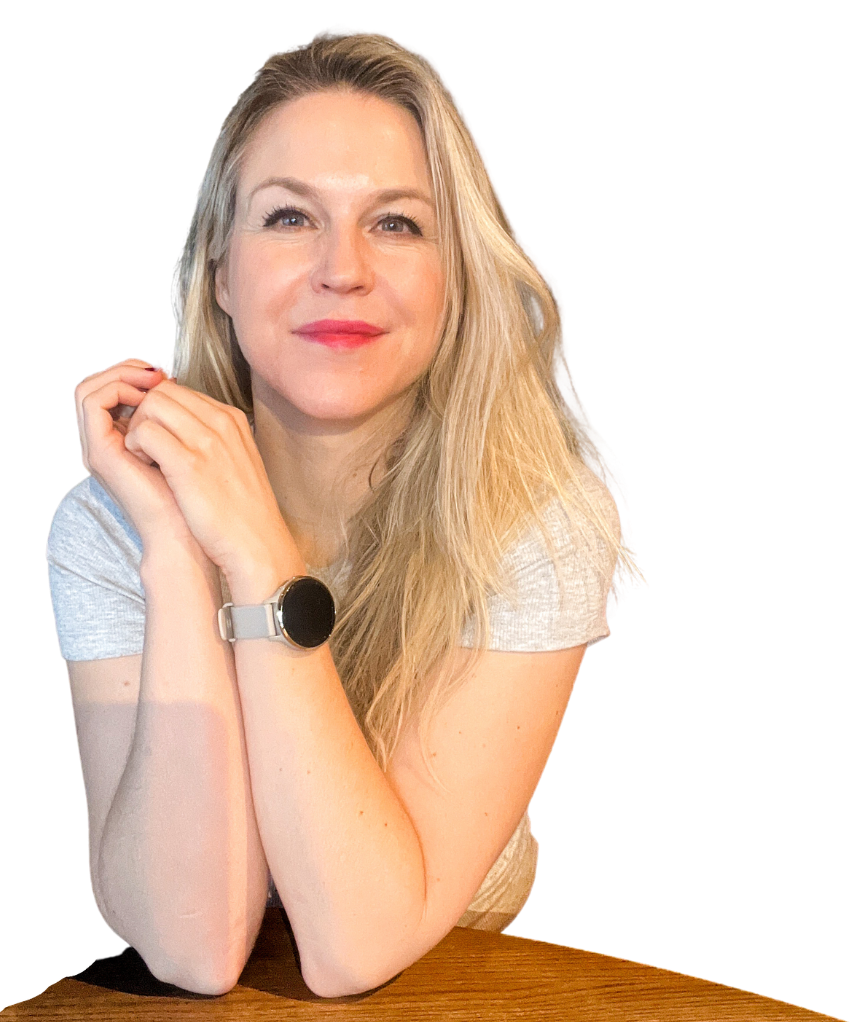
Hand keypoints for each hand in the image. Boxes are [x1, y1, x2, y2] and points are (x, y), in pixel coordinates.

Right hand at [74, 357, 196, 548]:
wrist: (189, 535)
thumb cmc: (197, 497)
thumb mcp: (187, 445)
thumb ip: (175, 417)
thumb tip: (174, 381)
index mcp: (123, 440)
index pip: (113, 390)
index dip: (137, 374)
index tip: (171, 376)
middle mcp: (105, 443)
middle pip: (96, 385)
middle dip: (127, 369)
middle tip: (159, 372)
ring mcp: (98, 448)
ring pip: (88, 389)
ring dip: (121, 374)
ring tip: (154, 381)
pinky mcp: (99, 453)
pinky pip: (92, 402)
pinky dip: (118, 389)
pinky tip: (148, 397)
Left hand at [122, 376, 295, 583]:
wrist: (257, 545)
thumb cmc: (243, 512)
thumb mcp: (238, 462)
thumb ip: (215, 439)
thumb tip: (184, 427)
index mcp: (233, 420)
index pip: (181, 391)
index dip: (160, 412)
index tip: (159, 438)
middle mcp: (221, 422)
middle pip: (163, 392)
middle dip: (145, 414)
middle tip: (146, 446)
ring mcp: (206, 440)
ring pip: (151, 406)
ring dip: (138, 428)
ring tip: (145, 456)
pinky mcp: (188, 463)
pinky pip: (145, 432)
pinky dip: (135, 445)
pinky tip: (143, 465)